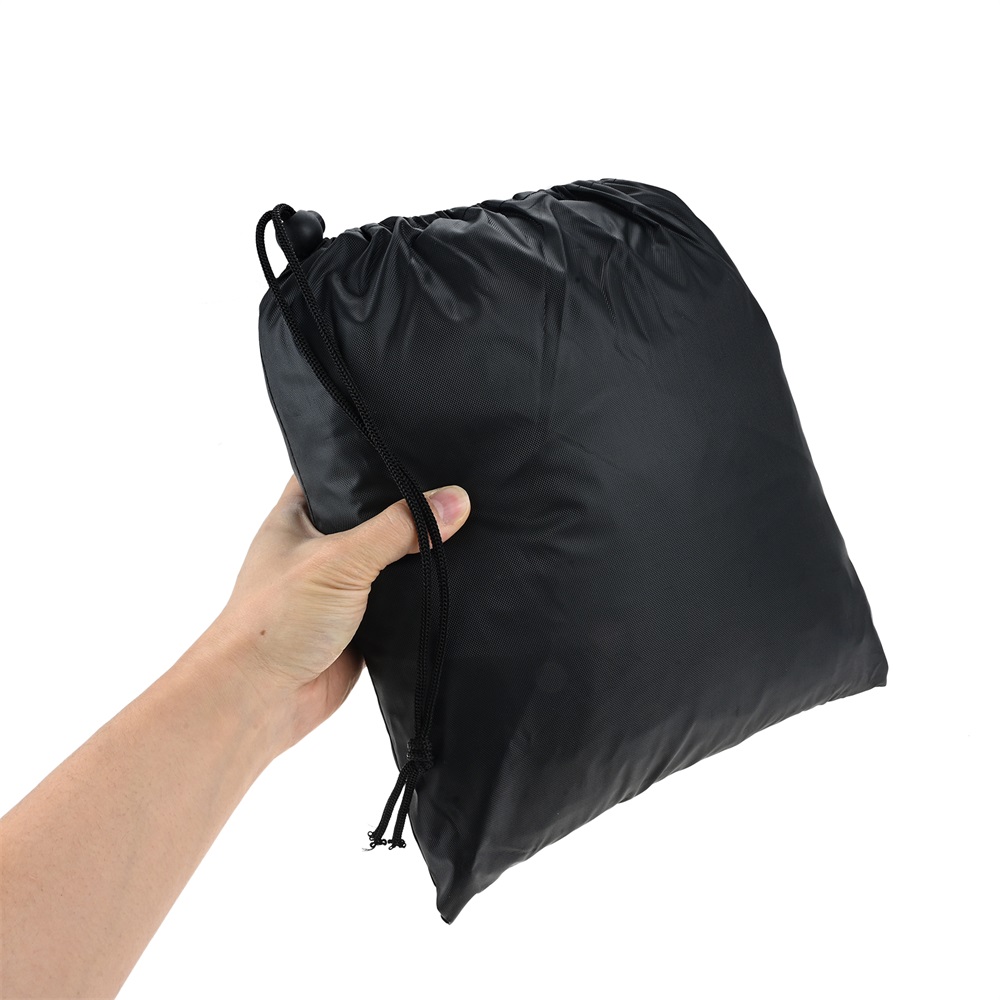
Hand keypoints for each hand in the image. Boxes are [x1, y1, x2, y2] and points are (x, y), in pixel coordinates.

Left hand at [209, 475, 470, 755]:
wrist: (259, 701)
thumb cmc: (275, 621)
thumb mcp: (339, 560)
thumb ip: (399, 529)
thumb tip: (455, 501)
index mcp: (297, 518)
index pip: (334, 471)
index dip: (369, 457)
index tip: (415, 445)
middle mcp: (318, 549)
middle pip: (372, 517)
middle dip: (408, 509)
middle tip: (457, 483)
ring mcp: (341, 588)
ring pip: (390, 561)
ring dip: (418, 556)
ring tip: (470, 525)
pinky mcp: (362, 625)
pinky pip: (401, 602)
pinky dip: (422, 597)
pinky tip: (458, 580)